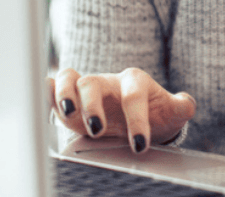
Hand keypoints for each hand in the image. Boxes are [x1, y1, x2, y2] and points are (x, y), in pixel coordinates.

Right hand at [49, 67, 195, 153]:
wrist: (137, 112)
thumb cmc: (153, 112)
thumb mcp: (171, 111)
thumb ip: (180, 107)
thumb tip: (186, 103)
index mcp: (134, 81)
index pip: (133, 95)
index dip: (136, 120)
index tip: (139, 146)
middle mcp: (107, 81)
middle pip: (94, 82)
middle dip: (93, 105)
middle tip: (98, 129)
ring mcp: (86, 87)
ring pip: (69, 78)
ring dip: (63, 94)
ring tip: (65, 113)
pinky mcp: (70, 97)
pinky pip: (52, 86)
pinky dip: (44, 91)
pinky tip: (38, 100)